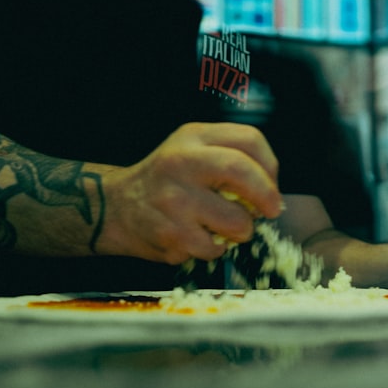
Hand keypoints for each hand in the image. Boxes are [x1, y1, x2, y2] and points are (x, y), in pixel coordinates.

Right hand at [96, 123, 282, 263]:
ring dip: (243, 230)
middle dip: (267, 196)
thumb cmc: (168, 180)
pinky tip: (202, 238)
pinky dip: (217, 249)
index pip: (249, 139)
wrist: (115, 207)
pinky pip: (216, 248)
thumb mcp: (193, 150)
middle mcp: (181, 163)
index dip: (270, 165)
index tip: (272, 182)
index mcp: (193, 137)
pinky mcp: (172, 233)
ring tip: (229, 227)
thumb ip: (232, 157)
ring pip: (236, 221)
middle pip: (242, 172)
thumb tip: (272, 191)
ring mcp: (175, 199)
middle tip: (271, 210)